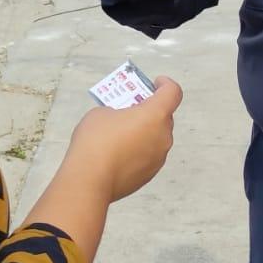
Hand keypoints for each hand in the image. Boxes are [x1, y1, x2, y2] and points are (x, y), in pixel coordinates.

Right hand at [64, 77, 182, 201]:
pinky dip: (138, 150)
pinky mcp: (149, 175)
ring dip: (144, 132)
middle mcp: (163, 137)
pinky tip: (118, 153)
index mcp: (155, 115)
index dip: (166, 85)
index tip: (156, 83)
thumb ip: (117, 112)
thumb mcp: (101, 113)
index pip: (173, 93)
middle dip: (149, 110)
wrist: (90, 179)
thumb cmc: (96, 141)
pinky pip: (148, 155)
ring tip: (121, 132)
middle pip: (164, 117)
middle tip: (131, 108)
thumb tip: (119, 121)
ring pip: (156, 138)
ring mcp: (157, 158)